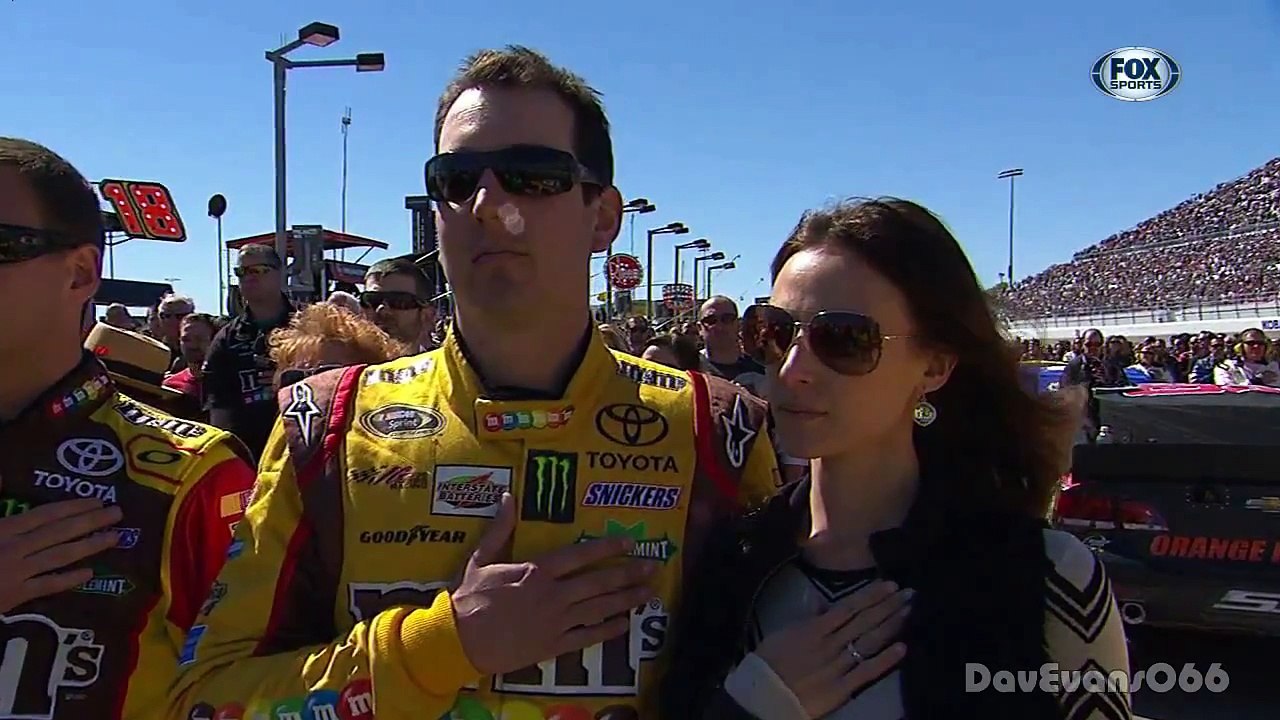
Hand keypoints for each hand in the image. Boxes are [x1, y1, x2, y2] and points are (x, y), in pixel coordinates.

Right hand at [0, 499, 122, 612]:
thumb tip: (4, 475)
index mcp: (3, 528)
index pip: (45, 514)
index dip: (73, 507)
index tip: (98, 500)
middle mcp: (14, 548)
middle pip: (60, 532)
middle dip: (91, 522)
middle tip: (118, 513)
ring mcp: (16, 573)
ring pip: (60, 557)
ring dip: (89, 546)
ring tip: (114, 538)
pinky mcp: (14, 597)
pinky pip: (47, 586)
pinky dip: (68, 580)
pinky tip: (89, 573)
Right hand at [451, 493, 657, 674]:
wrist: (458, 639)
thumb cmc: (469, 598)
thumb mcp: (481, 559)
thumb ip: (500, 529)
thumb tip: (507, 497)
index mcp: (537, 570)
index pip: (581, 555)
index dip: (608, 547)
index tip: (629, 542)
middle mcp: (552, 594)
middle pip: (598, 581)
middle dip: (628, 573)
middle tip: (652, 567)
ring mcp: (556, 621)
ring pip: (599, 608)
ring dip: (626, 599)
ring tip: (648, 593)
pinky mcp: (553, 645)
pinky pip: (587, 636)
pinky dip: (608, 630)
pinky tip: (625, 624)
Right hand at [754, 580, 910, 717]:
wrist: (762, 695)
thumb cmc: (769, 662)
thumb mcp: (784, 633)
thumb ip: (807, 618)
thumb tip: (821, 603)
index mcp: (814, 628)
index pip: (849, 607)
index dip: (871, 595)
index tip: (890, 585)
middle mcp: (830, 643)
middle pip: (864, 620)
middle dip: (888, 605)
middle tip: (908, 593)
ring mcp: (838, 665)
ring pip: (869, 641)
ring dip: (890, 625)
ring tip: (907, 611)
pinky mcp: (843, 687)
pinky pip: (868, 671)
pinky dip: (885, 659)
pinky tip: (902, 647)